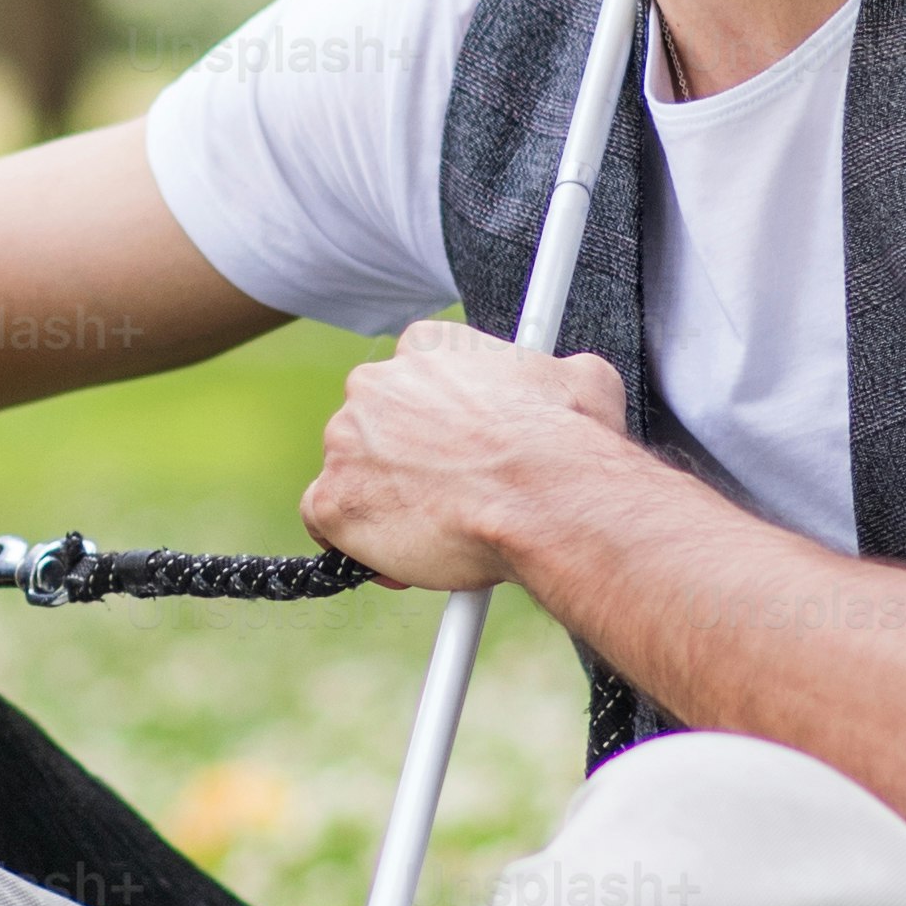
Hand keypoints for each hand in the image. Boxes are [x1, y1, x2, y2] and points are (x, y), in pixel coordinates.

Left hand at [299, 316, 634, 588]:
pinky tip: (402, 558)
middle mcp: (375, 385)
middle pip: (375, 426)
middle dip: (408, 462)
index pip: (414, 379)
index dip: (437, 422)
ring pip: (350, 474)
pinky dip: (354, 543)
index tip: (459, 451)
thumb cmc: (566, 440)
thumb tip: (573, 379)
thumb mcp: (580, 381)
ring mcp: (347, 443)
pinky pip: (324, 522)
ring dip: (383, 502)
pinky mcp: (333, 501)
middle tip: (450, 496)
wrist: (542, 495)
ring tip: (436, 532)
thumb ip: (555, 374)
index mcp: (426, 347)